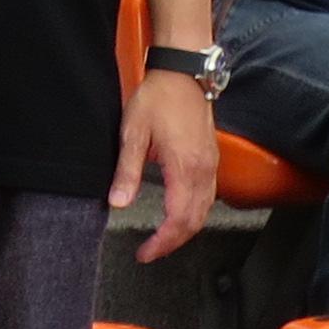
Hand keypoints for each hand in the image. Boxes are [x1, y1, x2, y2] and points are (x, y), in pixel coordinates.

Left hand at [113, 66, 218, 261]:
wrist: (183, 74)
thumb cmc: (157, 100)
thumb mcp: (132, 134)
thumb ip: (127, 171)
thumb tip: (117, 203)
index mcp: (184, 168)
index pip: (178, 219)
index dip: (162, 243)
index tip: (145, 254)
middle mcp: (203, 172)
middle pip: (194, 222)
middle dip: (173, 243)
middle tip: (150, 253)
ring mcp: (211, 166)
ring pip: (204, 212)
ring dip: (185, 231)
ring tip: (162, 241)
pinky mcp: (211, 160)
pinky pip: (208, 198)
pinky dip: (194, 214)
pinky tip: (180, 217)